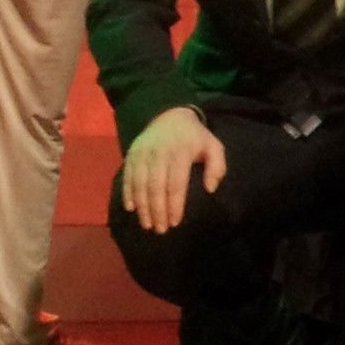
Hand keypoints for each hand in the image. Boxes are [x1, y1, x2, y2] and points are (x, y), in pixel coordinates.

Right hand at [122, 107, 224, 232]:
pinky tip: (131, 209)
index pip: (176, 183)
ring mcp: (142, 153)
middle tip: (160, 230)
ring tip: (147, 225)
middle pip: (156, 187)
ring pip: (140, 184)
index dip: (175, 205)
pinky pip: (127, 176)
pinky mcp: (131, 154)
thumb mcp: (213, 146)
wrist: (169, 115)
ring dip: (142, 207)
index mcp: (181, 152)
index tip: (175, 222)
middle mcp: (159, 153)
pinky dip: (128, 193)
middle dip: (157, 211)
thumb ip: (217, 167)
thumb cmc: (194, 137)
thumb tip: (210, 189)